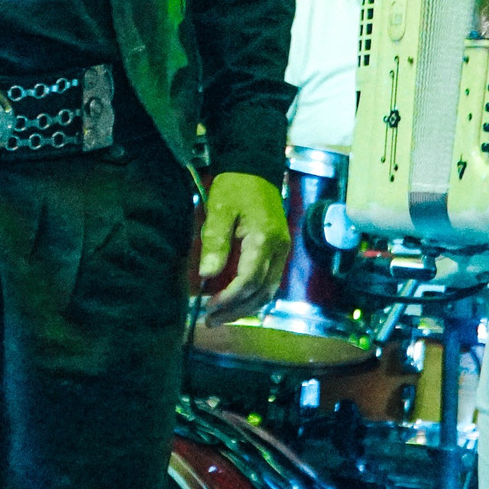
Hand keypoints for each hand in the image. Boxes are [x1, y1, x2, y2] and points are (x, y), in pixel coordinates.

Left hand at [197, 171, 291, 323]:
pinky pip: (268, 282)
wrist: (254, 168)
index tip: (207, 307)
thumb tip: (207, 275)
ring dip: (244, 307)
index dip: (229, 298)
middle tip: (210, 320)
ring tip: (219, 316)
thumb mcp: (219, 209)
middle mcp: (279, 250)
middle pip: (262, 292)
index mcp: (264, 239)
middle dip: (236, 310)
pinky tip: (234, 302)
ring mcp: (282, 251)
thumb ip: (214, 242)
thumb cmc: (235, 187)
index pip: (249, 280)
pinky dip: (252, 296)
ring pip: (268, 291)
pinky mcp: (278, 252)